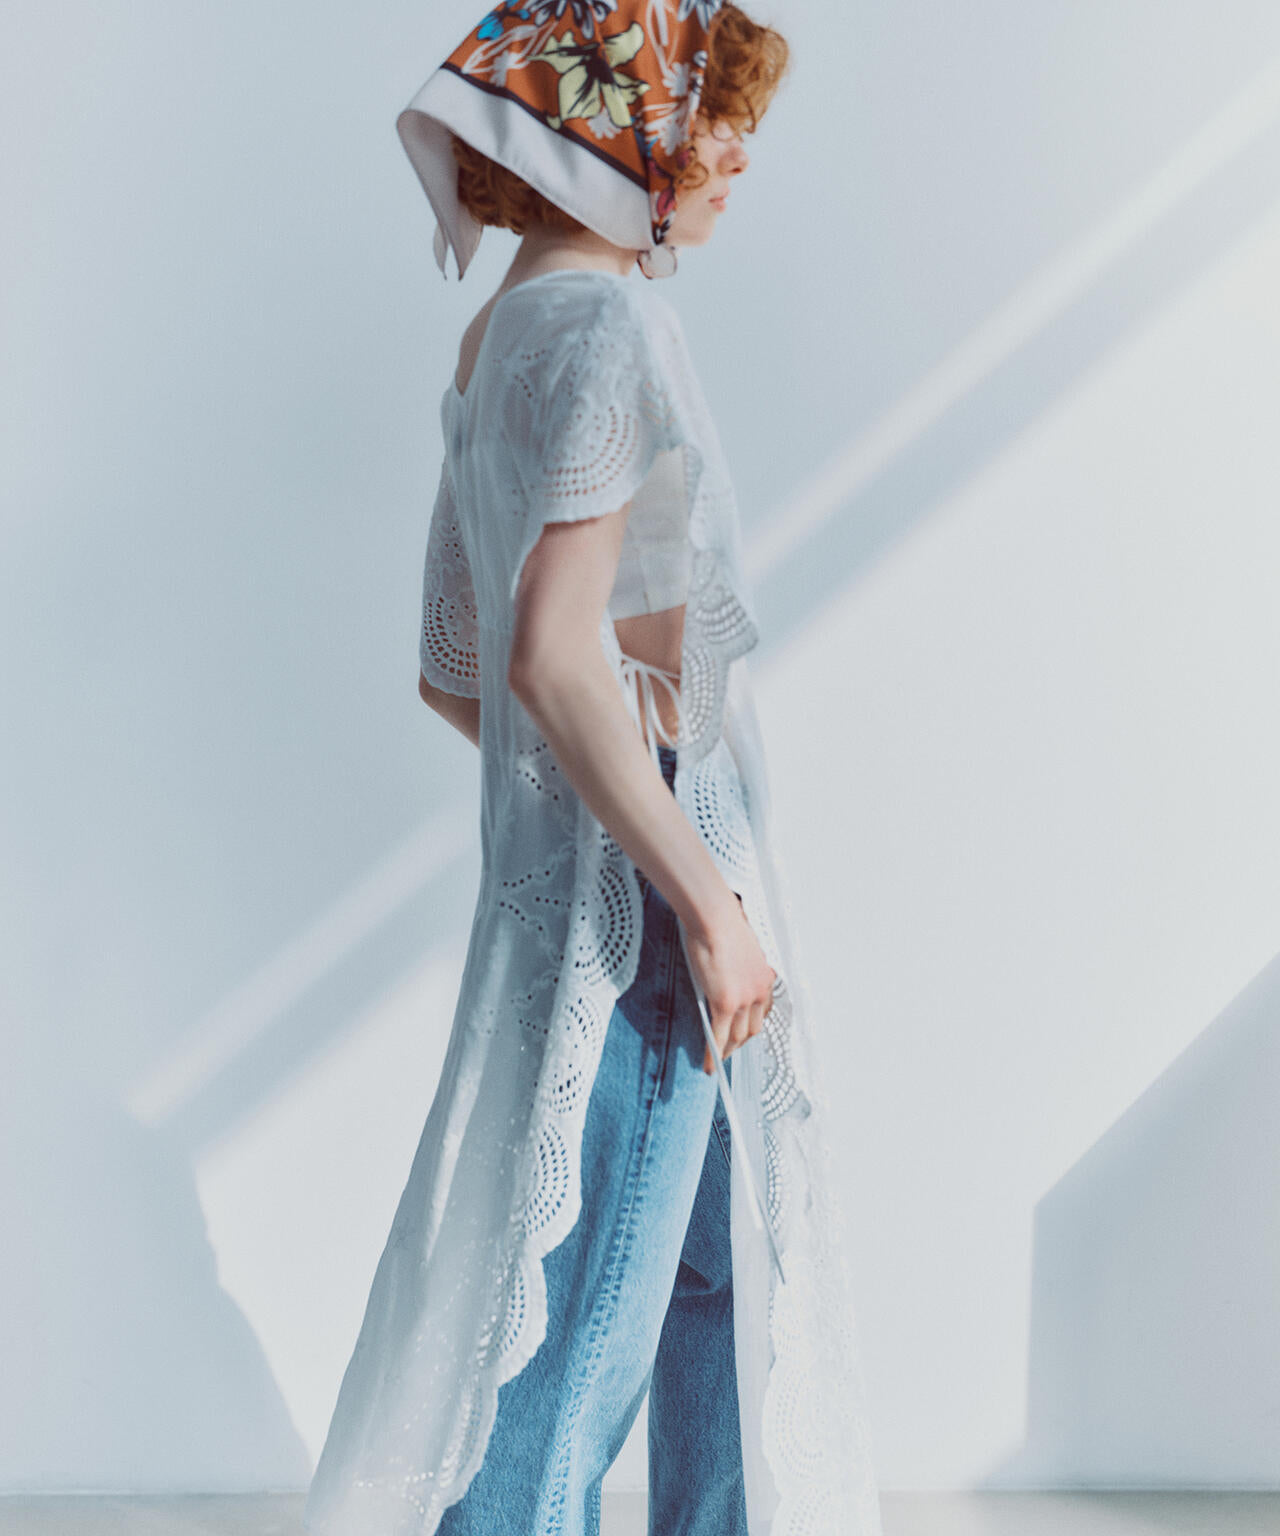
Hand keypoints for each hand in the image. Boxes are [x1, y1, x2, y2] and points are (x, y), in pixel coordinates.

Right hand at [681, 890, 776, 1073]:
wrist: (714, 917)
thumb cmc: (720, 924)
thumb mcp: (737, 949)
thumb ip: (736, 968)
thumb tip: (725, 978)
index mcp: (765, 976)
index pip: (762, 1011)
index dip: (751, 1026)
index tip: (742, 1034)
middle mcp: (760, 990)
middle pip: (753, 1028)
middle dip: (740, 1043)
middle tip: (728, 1051)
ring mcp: (744, 999)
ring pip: (738, 1037)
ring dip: (728, 1052)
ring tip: (716, 1060)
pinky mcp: (726, 1003)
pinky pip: (720, 1035)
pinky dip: (714, 1053)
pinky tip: (708, 1065)